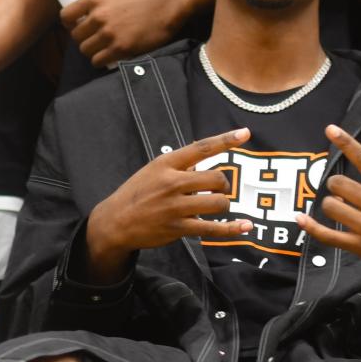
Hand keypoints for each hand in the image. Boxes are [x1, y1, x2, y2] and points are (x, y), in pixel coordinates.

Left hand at [61, 0, 186, 68]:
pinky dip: (100, 60)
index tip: (78, 24)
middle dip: (82, 38)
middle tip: (92, 38)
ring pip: (86, 49)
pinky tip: (106, 57)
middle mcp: (99, 17)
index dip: (69, 22)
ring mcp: (110, 34)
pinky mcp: (122, 48)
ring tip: (99, 48)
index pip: (66, 16)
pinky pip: (99, 60)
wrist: (169, 5)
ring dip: (91, 50)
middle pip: (76, 36)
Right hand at [87, 127, 253, 282]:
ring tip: (215, 206)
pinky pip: (213, 228)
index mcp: (166, 164)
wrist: (115, 222)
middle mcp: (172, 183)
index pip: (201, 148)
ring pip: (218, 202)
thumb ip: (181, 165)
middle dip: (223, 185)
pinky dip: (232, 228)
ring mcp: (175, 207)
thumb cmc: (139, 193)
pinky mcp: (179, 228)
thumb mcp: (154, 171)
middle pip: (217, 178)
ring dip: (223, 204)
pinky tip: (245, 226)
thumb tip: (211, 155)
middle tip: (217, 190)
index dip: (225, 140)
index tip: (245, 133)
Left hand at [296, 124, 360, 281]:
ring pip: (331, 206)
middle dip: (334, 185)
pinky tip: (300, 218)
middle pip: (339, 184)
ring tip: (339, 209)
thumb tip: (350, 186)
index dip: (346, 142)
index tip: (330, 129)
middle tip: (340, 192)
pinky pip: (327, 235)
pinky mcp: (360, 245)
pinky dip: (311, 227)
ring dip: (330, 205)